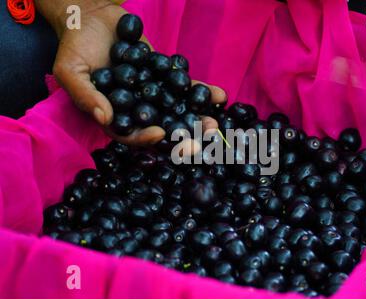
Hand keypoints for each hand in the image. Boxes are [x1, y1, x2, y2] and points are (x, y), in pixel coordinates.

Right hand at [38, 0, 225, 146]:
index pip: (130, 134)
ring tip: (214, 120)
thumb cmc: (75, 46)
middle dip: (181, 133)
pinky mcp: (165, 76)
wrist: (92, 17)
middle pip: (159, 127)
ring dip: (196, 116)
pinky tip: (219, 95)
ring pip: (176, 110)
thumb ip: (86, 95)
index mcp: (113, 115)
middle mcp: (135, 108)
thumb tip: (104, 118)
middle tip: (200, 135)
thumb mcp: (71, 70)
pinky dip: (200, 91)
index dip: (144, 137)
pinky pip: (183, 86)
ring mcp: (152, 93)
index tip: (161, 133)